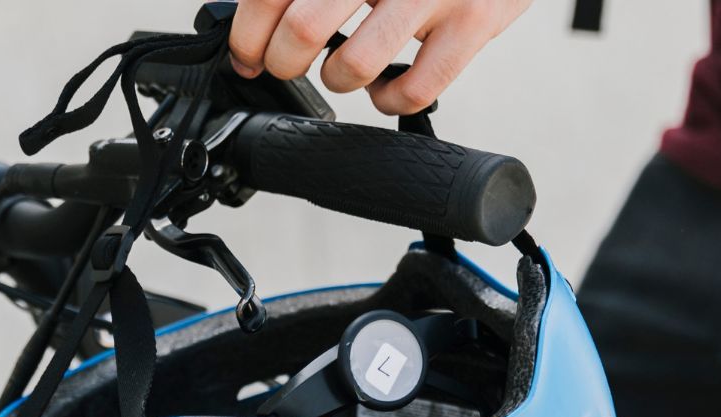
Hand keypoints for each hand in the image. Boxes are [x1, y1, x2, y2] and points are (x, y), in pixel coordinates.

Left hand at [228, 0, 532, 115]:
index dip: (248, 35)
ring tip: (343, 67)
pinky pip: (414, 90)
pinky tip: (387, 82)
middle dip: (282, 62)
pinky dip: (389, 98)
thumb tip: (249, 14)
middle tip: (286, 65)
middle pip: (303, 29)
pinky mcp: (473, 21)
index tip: (247, 56)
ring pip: (353, 65)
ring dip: (336, 79)